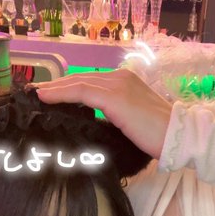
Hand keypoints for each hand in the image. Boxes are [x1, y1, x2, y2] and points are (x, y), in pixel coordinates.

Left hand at [33, 69, 171, 158]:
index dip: (68, 88)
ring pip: (77, 82)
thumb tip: (95, 130)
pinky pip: (81, 91)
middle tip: (36, 93)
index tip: (48, 96)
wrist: (178, 136)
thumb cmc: (159, 137)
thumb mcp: (132, 124)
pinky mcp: (114, 97)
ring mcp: (117, 85)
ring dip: (54, 88)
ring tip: (36, 95)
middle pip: (81, 79)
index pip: (91, 82)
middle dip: (57, 86)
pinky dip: (61, 93)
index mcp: (126, 83)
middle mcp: (120, 78)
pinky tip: (45, 97)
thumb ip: (114, 120)